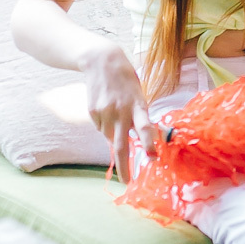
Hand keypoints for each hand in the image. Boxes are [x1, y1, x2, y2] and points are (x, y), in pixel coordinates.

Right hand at [81, 43, 156, 173]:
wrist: (101, 61)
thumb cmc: (126, 81)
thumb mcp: (138, 95)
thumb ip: (140, 116)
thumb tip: (140, 139)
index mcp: (138, 106)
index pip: (145, 128)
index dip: (149, 144)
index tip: (152, 158)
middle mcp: (121, 111)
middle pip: (121, 144)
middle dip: (124, 166)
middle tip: (126, 181)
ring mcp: (104, 112)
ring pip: (109, 136)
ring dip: (113, 135)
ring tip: (115, 115)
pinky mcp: (92, 111)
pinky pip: (99, 127)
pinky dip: (104, 125)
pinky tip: (105, 109)